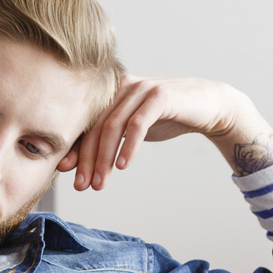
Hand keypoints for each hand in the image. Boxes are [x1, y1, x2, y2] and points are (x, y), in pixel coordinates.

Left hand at [63, 76, 272, 190]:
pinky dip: (128, 147)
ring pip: (114, 127)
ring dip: (104, 158)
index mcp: (112, 93)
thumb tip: (83, 162)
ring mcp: (140, 89)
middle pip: (96, 126)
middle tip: (82, 185)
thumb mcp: (135, 129)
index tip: (65, 172)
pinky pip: (137, 124)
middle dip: (87, 159)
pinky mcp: (159, 96)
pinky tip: (123, 166)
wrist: (207, 105)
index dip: (75, 148)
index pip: (88, 123)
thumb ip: (111, 138)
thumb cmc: (168, 117)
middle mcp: (123, 87)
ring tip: (100, 182)